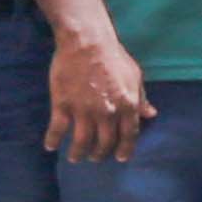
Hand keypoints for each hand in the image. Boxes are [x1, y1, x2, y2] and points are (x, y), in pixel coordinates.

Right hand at [45, 28, 151, 161]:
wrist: (87, 43)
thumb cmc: (114, 57)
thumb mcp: (135, 77)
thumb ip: (141, 99)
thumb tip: (150, 114)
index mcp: (128, 105)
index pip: (129, 136)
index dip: (125, 149)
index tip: (120, 158)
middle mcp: (107, 113)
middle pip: (105, 143)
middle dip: (100, 154)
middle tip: (95, 158)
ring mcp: (84, 110)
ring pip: (81, 142)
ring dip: (78, 153)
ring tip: (75, 157)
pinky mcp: (63, 105)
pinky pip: (57, 129)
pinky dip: (53, 140)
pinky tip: (50, 147)